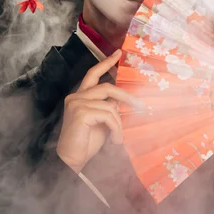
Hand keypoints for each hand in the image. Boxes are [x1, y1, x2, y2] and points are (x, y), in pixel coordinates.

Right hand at [57, 49, 144, 172]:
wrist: (72, 160)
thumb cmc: (86, 143)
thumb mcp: (101, 122)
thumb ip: (108, 108)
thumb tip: (120, 101)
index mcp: (80, 96)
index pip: (93, 74)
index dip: (106, 62)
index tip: (118, 53)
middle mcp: (76, 97)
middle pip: (108, 87)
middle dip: (127, 97)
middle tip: (141, 106)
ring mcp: (77, 104)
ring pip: (110, 105)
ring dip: (119, 123)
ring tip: (119, 138)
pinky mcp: (80, 113)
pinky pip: (108, 115)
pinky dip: (116, 128)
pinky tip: (115, 140)